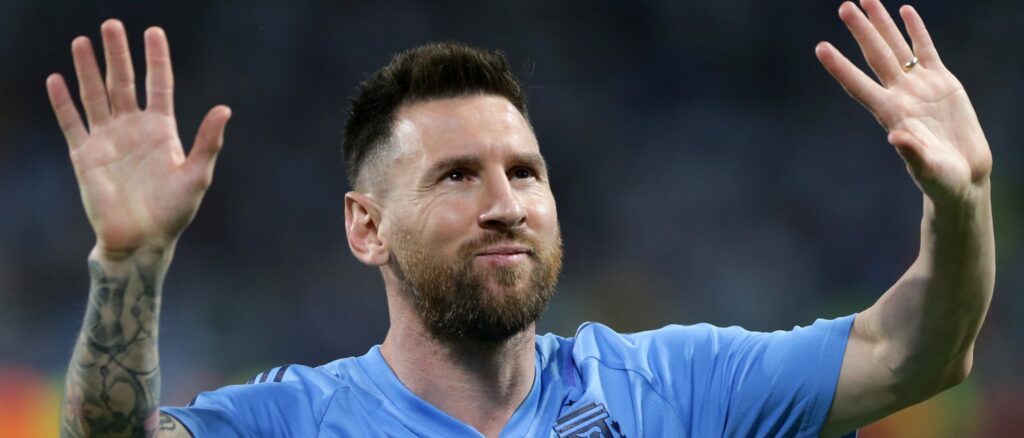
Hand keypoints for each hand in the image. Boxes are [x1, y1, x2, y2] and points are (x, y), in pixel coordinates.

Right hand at [46, 19, 230, 257]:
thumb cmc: (174, 212)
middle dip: (118, 54)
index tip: (153, 31)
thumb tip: (225, 108)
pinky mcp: (84, 155)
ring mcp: (108, 139)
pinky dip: (63, 102)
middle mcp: (133, 128)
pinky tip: (57, 79)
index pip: (159, 84)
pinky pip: (71, 123)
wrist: (142, 240)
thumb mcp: (197, 175)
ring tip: (82, 41)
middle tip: (112, 24)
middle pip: (124, 82)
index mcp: (162, 130)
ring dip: (88, 69)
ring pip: (95, 96)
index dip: (156, 58)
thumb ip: (208, 141)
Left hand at [815, 0, 991, 205]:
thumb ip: (912, 153)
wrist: (963, 177)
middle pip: (875, 56)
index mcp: (890, 114)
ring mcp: (920, 86)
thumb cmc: (941, 180)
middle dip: (860, 31)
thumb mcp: (927, 169)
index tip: (821, 48)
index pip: (858, 84)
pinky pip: (926, 50)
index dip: (840, 67)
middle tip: (843, 6)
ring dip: (881, 24)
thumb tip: (895, 137)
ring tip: (866, 0)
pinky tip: (905, 11)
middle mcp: (900, 95)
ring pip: (896, 48)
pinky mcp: (942, 82)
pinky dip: (916, 31)